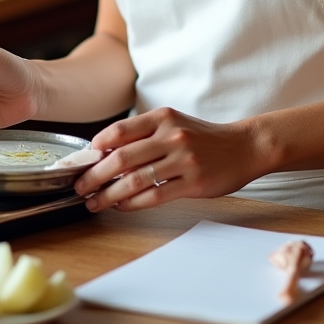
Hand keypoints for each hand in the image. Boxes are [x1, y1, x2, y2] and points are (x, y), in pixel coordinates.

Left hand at [73, 107, 260, 211]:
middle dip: (95, 175)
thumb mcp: (174, 124)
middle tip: (80, 187)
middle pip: (122, 157)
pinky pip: (155, 195)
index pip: (119, 131)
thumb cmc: (203, 137)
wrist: (244, 147)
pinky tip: (121, 206)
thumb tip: (105, 152)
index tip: (83, 162)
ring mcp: (183, 159)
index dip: (96, 148)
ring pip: (135, 180)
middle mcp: (172, 135)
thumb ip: (144, 134)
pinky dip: (133, 203)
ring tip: (94, 202)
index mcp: (163, 117)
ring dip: (109, 194)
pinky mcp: (193, 183)